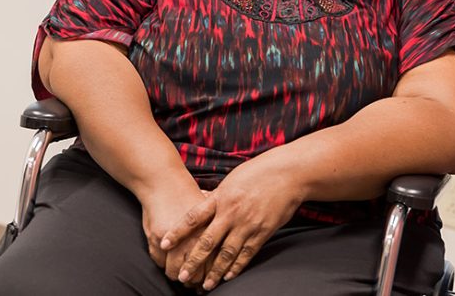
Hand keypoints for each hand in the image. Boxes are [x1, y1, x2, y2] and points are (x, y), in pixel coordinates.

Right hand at [140, 183, 210, 286]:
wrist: (165, 183)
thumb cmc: (188, 197)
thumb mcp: (209, 212)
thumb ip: (215, 230)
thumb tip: (224, 251)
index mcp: (211, 232)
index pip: (213, 264)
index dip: (211, 274)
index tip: (209, 279)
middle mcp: (194, 238)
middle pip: (195, 273)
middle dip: (193, 281)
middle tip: (194, 282)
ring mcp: (174, 241)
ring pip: (175, 272)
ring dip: (176, 275)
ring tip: (179, 274)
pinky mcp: (157, 240)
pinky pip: (159, 263)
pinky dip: (162, 265)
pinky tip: (166, 262)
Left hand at [160, 154, 304, 290]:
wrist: (290, 173)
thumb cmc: (261, 171)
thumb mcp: (233, 179)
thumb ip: (218, 194)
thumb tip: (202, 199)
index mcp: (222, 197)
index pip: (193, 218)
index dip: (177, 232)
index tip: (164, 244)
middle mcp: (232, 213)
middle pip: (208, 242)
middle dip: (193, 261)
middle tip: (182, 275)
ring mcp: (248, 224)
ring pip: (227, 253)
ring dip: (215, 271)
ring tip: (205, 284)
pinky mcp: (263, 231)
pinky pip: (247, 253)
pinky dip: (237, 266)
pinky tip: (229, 276)